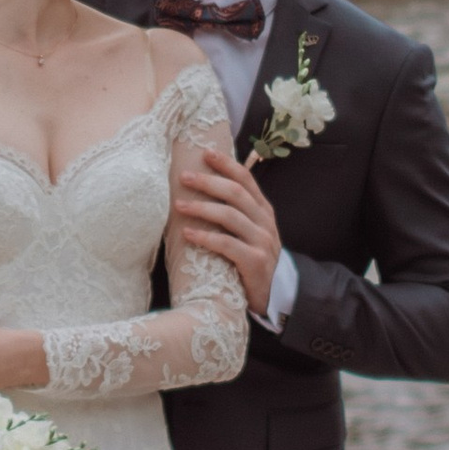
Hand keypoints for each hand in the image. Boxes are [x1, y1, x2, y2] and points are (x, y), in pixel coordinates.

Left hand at [173, 143, 284, 315]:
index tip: (205, 152)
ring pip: (231, 216)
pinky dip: (206, 237)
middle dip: (208, 182)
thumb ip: (235, 211)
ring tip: (179, 205)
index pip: (246, 180)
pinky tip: (188, 233)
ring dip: (202, 207)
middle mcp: (265, 223)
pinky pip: (228, 244)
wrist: (269, 297)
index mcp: (263, 211)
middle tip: (184, 176)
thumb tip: (204, 185)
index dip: (226, 164)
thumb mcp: (248, 231)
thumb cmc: (249, 260)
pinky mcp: (256, 262)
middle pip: (236, 194)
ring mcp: (263, 242)